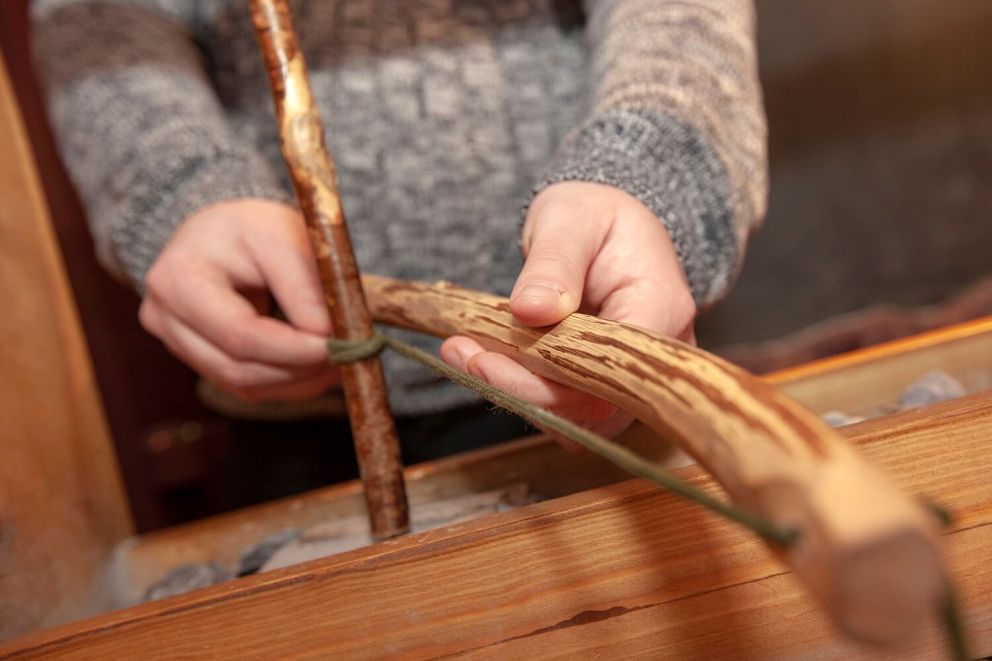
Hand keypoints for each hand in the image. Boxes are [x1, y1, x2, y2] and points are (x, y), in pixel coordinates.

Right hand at [140, 199, 340, 401]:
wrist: (219, 234)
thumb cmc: (251, 228)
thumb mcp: (281, 236)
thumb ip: (304, 285)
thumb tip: (328, 335)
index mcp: (178, 280)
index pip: (238, 333)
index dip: (292, 348)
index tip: (337, 344)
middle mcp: (167, 320)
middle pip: (238, 369)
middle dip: (300, 369)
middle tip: (348, 357)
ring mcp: (179, 346)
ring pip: (243, 386)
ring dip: (299, 381)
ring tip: (340, 361)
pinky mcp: (200, 361)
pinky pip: (247, 387)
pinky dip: (289, 382)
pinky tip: (319, 367)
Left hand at [441, 181, 695, 439]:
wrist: (603, 225)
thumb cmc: (594, 215)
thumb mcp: (570, 220)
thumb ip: (554, 264)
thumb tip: (531, 312)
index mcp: (661, 308)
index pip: (611, 371)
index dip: (550, 381)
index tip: (488, 360)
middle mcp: (654, 355)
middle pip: (595, 406)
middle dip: (522, 390)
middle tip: (464, 355)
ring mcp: (631, 376)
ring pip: (577, 415)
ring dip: (515, 393)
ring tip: (463, 352)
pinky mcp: (603, 384)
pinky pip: (565, 405)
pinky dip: (520, 388)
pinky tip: (480, 357)